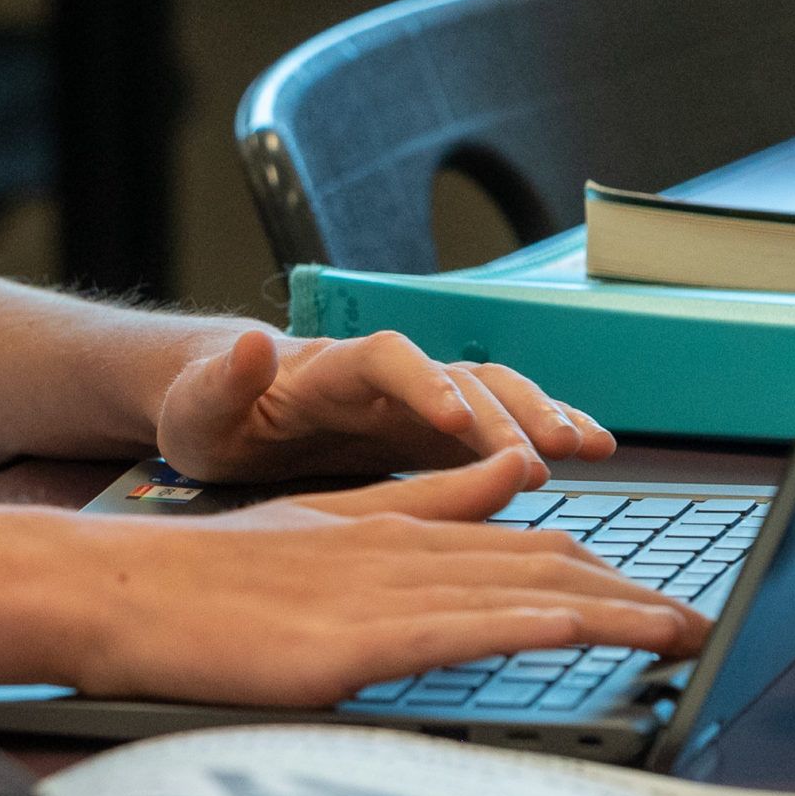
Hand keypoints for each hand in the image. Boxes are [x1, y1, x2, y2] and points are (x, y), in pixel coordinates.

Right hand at [60, 450, 706, 705]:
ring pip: (516, 591)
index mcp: (387, 526)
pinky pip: (461, 627)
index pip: (515, 539)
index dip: (593, 563)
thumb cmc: (198, 577)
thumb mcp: (314, 530)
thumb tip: (504, 476)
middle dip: (626, 591)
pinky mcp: (349, 639)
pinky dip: (531, 625)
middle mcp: (394, 548)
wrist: (111, 586)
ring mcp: (374, 591)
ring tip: (679, 632)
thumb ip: (413, 501)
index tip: (652, 589)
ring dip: (608, 612)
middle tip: (696, 619)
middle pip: (537, 562)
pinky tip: (581, 628)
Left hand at [154, 325, 614, 486]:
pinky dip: (546, 429)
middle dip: (502, 412)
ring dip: (539, 416)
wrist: (227, 415)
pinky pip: (500, 425)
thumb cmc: (211, 415)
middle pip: (454, 376)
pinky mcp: (432, 432)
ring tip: (587, 447)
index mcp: (326, 370)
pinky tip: (594, 450)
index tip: (452, 420)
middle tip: (546, 453)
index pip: (383, 360)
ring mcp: (415, 401)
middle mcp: (384, 377)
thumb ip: (224, 383)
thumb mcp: (200, 410)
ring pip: (490, 394)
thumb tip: (248, 341)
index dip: (421, 384)